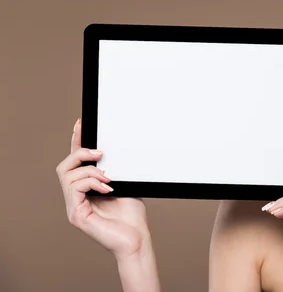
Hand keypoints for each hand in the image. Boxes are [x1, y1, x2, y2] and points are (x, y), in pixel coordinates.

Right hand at [56, 118, 151, 260]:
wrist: (137, 239)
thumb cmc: (132, 216)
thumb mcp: (125, 184)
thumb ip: (115, 171)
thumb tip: (112, 151)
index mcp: (87, 189)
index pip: (76, 163)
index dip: (76, 141)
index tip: (81, 123)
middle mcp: (76, 198)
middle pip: (65, 166)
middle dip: (80, 153)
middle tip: (100, 153)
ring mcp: (74, 207)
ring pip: (67, 175)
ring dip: (91, 171)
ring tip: (109, 178)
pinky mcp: (76, 215)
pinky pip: (75, 188)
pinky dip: (92, 182)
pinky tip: (108, 187)